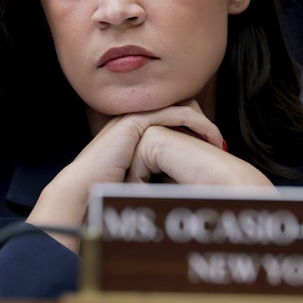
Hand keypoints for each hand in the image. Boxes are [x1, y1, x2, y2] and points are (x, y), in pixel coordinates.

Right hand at [27, 102, 272, 250]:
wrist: (83, 192)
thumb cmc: (107, 193)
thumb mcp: (141, 180)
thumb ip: (157, 174)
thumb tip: (180, 187)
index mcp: (136, 131)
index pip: (173, 118)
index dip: (196, 128)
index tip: (215, 147)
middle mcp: (134, 120)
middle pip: (179, 108)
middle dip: (202, 123)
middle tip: (220, 142)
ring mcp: (133, 117)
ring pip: (180, 108)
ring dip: (203, 122)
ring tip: (218, 139)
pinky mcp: (136, 120)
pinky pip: (175, 113)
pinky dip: (196, 122)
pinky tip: (209, 136)